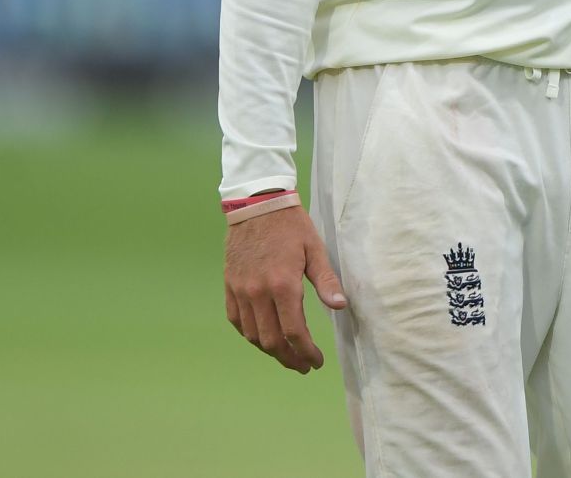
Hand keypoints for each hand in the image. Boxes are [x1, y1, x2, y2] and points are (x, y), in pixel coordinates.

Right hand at [224, 206, 347, 373]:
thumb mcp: (315, 249)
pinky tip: (263, 337)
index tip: (316, 361)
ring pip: (253, 335)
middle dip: (290, 358)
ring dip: (271, 350)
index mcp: (283, 284)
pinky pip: (237, 321)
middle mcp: (258, 293)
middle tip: (304, 365)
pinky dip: (250, 335)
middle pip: (272, 341)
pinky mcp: (230, 287)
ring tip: (287, 355)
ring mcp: (241, 291)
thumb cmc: (291, 225)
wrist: (257, 205)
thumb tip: (340, 306)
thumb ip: (326, 280)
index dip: (306, 352)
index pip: (294, 332)